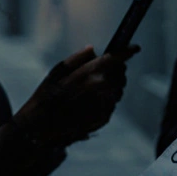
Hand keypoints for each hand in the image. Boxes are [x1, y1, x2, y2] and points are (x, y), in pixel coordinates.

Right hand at [16, 44, 140, 147]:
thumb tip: (93, 50)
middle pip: (121, 74)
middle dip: (116, 71)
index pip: (116, 58)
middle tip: (103, 72)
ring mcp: (105, 104)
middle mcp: (102, 88)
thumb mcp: (57, 71)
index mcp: (91, 73)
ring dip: (111, 87)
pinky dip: (105, 101)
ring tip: (91, 90)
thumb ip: (78, 58)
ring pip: (117, 90)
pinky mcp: (104, 117)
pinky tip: (88, 103)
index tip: (135, 48)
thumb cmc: (46, 96)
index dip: (128, 51)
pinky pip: (111, 104)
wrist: (41, 127)